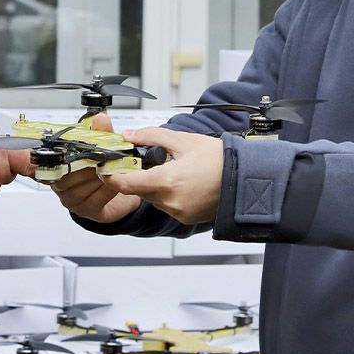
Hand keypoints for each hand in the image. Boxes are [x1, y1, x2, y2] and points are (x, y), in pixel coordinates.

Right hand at [48, 112, 140, 223]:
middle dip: (89, 163)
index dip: (55, 155)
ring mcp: (71, 198)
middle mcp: (60, 182)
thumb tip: (101, 118)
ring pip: (82, 186)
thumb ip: (101, 133)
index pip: (49, 159)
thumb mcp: (103, 147)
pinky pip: (95, 199)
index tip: (67, 149)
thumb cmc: (103, 169)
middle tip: (104, 156)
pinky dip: (109, 188)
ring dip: (101, 176)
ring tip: (114, 169)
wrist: (119, 194)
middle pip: (68, 172)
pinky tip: (116, 183)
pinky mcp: (85, 210)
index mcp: (58, 163)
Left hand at [99, 126, 224, 224]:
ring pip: (153, 198)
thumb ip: (151, 136)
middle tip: (147, 162)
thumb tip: (130, 135)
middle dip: (139, 177)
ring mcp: (179, 212)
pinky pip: (168, 205)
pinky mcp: (186, 218)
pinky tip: (184, 181)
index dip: (112, 176)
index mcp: (167, 181)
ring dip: (155, 185)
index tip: (107, 169)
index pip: (126, 184)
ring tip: (173, 170)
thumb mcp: (182, 140)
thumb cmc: (219, 159)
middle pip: (139, 190)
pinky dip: (169, 194)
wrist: (246, 179)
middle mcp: (170, 201)